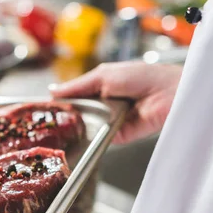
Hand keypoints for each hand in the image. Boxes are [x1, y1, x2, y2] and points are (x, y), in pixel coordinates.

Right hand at [49, 61, 181, 143]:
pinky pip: (101, 137)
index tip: (42, 106)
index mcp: (100, 85)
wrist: (170, 93)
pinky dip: (94, 134)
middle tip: (49, 118)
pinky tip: (86, 129)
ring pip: (87, 126)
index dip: (60, 101)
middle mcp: (104, 104)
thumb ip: (78, 86)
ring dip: (79, 124)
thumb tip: (54, 91)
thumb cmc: (144, 77)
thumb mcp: (105, 75)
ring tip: (64, 124)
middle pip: (78, 113)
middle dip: (66, 115)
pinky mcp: (118, 136)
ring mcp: (110, 121)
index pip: (74, 95)